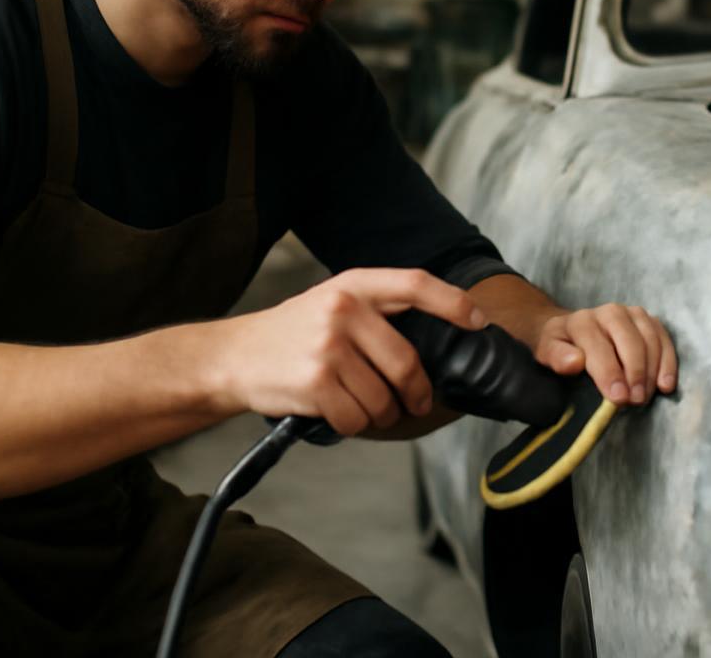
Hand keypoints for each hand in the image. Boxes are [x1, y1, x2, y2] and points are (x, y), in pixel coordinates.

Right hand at [213, 268, 485, 435]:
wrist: (233, 357)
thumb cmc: (291, 336)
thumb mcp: (330, 304)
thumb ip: (375, 315)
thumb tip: (437, 341)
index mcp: (353, 285)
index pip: (415, 284)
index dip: (452, 303)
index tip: (477, 322)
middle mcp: (343, 309)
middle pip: (407, 362)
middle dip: (417, 393)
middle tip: (414, 404)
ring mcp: (329, 345)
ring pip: (383, 398)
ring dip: (381, 415)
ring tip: (362, 407)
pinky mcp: (316, 381)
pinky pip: (357, 418)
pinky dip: (353, 425)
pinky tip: (336, 414)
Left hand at [532, 304, 677, 406]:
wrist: (573, 329)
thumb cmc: (563, 346)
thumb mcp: (548, 351)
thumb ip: (557, 357)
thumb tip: (574, 362)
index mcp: (583, 321)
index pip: (600, 348)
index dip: (610, 374)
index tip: (618, 398)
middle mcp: (610, 312)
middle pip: (630, 342)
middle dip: (635, 374)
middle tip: (636, 401)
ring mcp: (633, 314)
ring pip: (650, 340)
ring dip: (651, 371)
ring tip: (646, 396)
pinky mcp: (649, 321)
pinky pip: (664, 339)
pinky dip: (668, 362)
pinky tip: (665, 384)